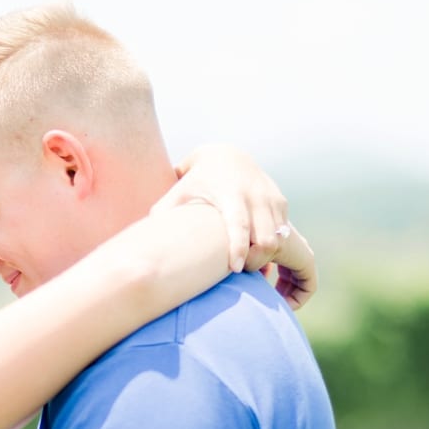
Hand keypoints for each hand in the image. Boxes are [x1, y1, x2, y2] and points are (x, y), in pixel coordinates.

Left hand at [150, 145, 315, 306]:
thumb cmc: (195, 181)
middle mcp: (256, 196)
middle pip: (267, 239)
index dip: (238, 249)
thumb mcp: (178, 193)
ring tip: (247, 268)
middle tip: (238, 272)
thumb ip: (163, 213)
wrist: (226, 156)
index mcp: (231, 195)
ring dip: (266, 258)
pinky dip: (273, 249)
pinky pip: (284, 234)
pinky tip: (257, 257)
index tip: (234, 270)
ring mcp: (272, 199)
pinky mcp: (281, 203)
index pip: (239, 226)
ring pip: (279, 239)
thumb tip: (144, 239)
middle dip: (257, 261)